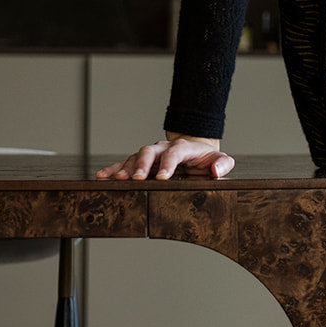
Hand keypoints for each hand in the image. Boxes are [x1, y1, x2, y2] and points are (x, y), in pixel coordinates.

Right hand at [95, 133, 235, 181]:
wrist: (196, 152)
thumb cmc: (207, 158)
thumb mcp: (219, 159)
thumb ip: (222, 164)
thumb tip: (216, 170)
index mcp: (183, 147)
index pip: (175, 152)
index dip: (168, 163)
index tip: (162, 177)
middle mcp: (164, 148)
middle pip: (150, 151)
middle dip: (142, 164)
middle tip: (136, 178)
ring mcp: (151, 155)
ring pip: (135, 157)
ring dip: (125, 168)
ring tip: (118, 179)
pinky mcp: (142, 162)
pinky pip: (125, 164)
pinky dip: (113, 169)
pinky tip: (103, 176)